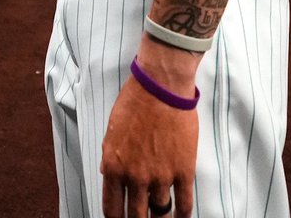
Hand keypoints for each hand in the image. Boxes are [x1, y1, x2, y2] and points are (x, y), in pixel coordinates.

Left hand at [100, 76, 196, 217]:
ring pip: (160, 212)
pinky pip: (184, 204)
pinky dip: (182, 216)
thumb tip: (106, 174)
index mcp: (114, 167)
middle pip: (136, 216)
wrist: (161, 86)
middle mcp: (136, 177)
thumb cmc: (135, 101)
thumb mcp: (112, 130)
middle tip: (140, 216)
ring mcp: (161, 176)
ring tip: (160, 215)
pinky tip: (180, 217)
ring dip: (159, 216)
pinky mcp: (184, 171)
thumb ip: (109, 157)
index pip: (111, 210)